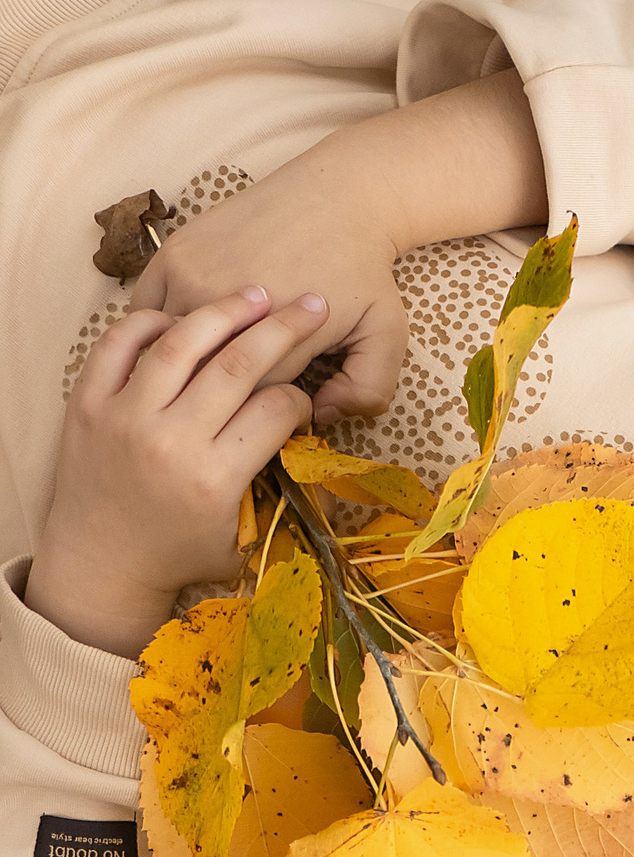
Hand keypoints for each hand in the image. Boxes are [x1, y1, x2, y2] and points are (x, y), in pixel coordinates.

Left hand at [28, 289, 321, 657]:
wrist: (99, 563)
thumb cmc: (180, 554)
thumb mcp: (245, 540)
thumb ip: (284, 497)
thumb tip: (322, 458)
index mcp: (215, 478)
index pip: (274, 410)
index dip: (300, 396)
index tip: (305, 398)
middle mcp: (170, 440)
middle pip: (237, 366)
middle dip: (282, 330)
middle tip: (310, 305)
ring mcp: (123, 416)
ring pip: (180, 344)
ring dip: (223, 312)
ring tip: (254, 293)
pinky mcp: (87, 402)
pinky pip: (119, 344)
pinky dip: (151, 323)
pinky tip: (181, 317)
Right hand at [133, 165, 406, 424]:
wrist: (336, 198)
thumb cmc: (363, 272)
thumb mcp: (386, 337)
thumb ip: (367, 389)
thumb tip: (320, 415)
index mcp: (275, 341)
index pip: (245, 405)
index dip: (253, 412)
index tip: (265, 403)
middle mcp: (226, 310)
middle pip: (197, 377)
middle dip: (212, 390)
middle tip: (231, 384)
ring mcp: (192, 279)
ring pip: (164, 344)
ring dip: (178, 361)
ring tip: (200, 367)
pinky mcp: (171, 255)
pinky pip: (145, 310)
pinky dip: (155, 329)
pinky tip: (182, 337)